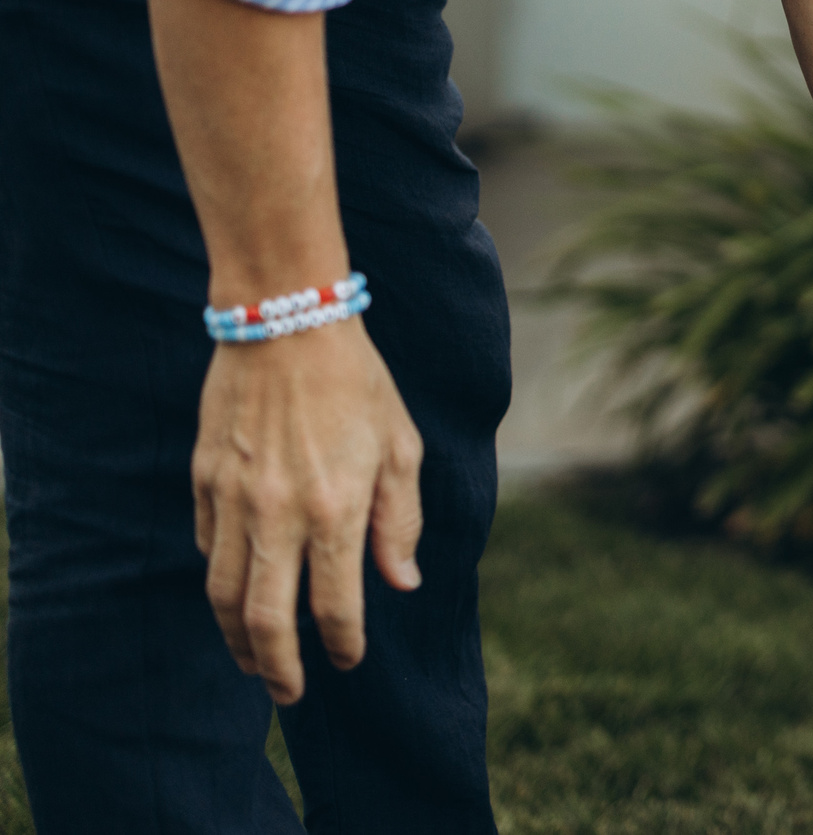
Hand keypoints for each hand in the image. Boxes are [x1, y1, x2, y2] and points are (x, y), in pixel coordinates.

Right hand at [193, 318, 423, 704]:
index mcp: (335, 509)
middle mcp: (277, 515)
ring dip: (237, 640)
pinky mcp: (203, 482)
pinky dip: (220, 583)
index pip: (334, 605)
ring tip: (255, 662)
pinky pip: (206, 550)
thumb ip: (401, 520)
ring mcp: (233, 501)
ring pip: (223, 595)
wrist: (286, 323)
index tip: (349, 660)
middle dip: (278, 668)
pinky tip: (235, 596)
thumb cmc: (356, 382)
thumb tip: (403, 582)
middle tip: (290, 694)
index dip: (343, 643)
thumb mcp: (401, 446)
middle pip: (266, 619)